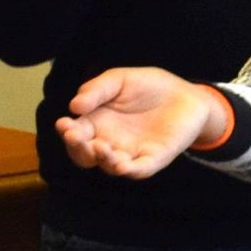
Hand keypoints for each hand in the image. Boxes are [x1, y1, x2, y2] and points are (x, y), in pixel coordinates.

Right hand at [56, 68, 224, 178]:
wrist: (187, 93)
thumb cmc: (149, 87)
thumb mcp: (120, 80)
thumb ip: (98, 89)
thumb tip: (74, 106)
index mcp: (97, 124)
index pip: (76, 134)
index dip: (67, 131)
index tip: (63, 123)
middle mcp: (109, 142)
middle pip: (86, 155)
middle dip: (77, 148)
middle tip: (75, 136)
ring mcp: (130, 153)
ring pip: (110, 166)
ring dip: (103, 159)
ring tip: (101, 147)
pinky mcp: (153, 159)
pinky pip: (138, 170)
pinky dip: (129, 170)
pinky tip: (122, 165)